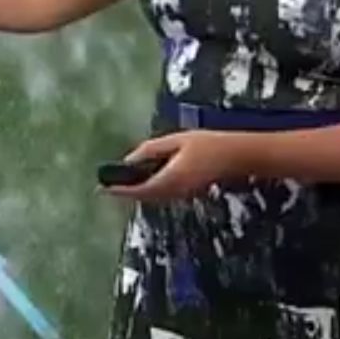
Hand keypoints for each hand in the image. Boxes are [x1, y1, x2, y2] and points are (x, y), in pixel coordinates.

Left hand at [105, 131, 250, 201]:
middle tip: (104, 187)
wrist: (238, 157)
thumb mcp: (176, 141)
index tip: (101, 189)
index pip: (139, 189)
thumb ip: (151, 150)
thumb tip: (129, 160)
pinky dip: (147, 190)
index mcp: (171, 179)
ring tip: (118, 183)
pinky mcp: (187, 193)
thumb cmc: (208, 145)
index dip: (119, 190)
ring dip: (135, 192)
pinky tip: (142, 180)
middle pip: (143, 196)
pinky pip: (161, 194)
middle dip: (124, 192)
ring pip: (152, 197)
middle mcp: (174, 192)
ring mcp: (182, 195)